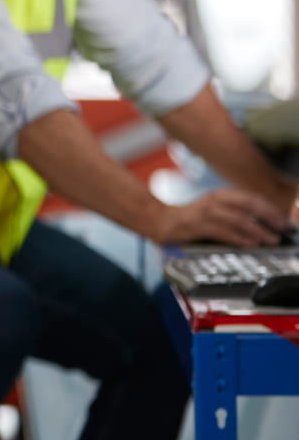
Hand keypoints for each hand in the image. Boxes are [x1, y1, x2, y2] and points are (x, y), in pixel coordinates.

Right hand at [151, 188, 289, 246]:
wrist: (158, 220)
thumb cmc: (187, 218)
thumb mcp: (211, 209)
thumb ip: (230, 212)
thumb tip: (258, 225)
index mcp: (219, 194)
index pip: (250, 198)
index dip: (268, 208)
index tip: (281, 219)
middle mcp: (214, 200)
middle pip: (249, 205)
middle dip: (268, 217)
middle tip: (281, 228)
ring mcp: (206, 212)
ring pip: (240, 220)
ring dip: (258, 231)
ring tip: (270, 240)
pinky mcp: (198, 225)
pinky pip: (225, 232)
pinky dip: (240, 239)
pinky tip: (251, 244)